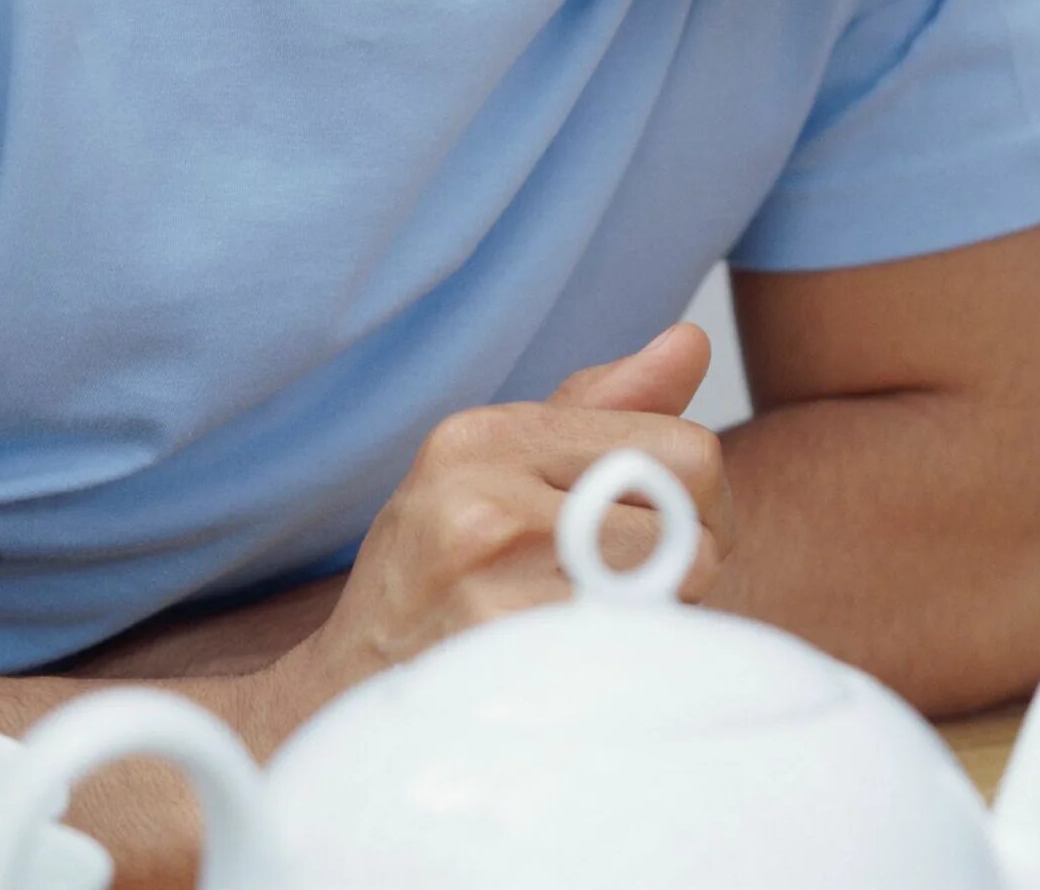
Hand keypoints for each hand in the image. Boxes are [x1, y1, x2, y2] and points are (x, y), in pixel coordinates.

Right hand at [277, 324, 733, 706]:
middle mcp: (482, 492)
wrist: (339, 697)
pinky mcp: (498, 647)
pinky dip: (625, 661)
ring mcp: (487, 572)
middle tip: (628, 589)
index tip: (669, 533)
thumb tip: (690, 342)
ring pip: (670, 586)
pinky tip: (571, 667)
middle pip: (688, 519)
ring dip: (655, 616)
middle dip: (685, 560)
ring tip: (588, 627)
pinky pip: (629, 644)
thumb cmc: (438, 576)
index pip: (684, 449)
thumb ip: (602, 408)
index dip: (700, 502)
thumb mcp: (497, 472)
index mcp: (486, 435)